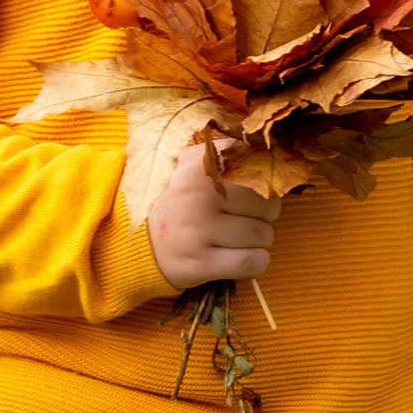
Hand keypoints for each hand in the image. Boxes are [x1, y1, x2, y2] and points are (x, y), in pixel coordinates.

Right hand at [148, 142, 282, 288]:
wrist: (138, 241)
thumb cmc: (180, 201)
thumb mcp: (194, 165)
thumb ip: (229, 151)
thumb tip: (274, 148)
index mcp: (202, 165)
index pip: (261, 169)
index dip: (265, 183)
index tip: (253, 190)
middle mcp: (198, 194)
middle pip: (269, 205)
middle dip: (263, 215)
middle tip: (240, 218)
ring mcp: (197, 230)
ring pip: (263, 235)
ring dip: (257, 241)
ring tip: (233, 237)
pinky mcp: (200, 263)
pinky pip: (253, 261)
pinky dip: (255, 261)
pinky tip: (238, 256)